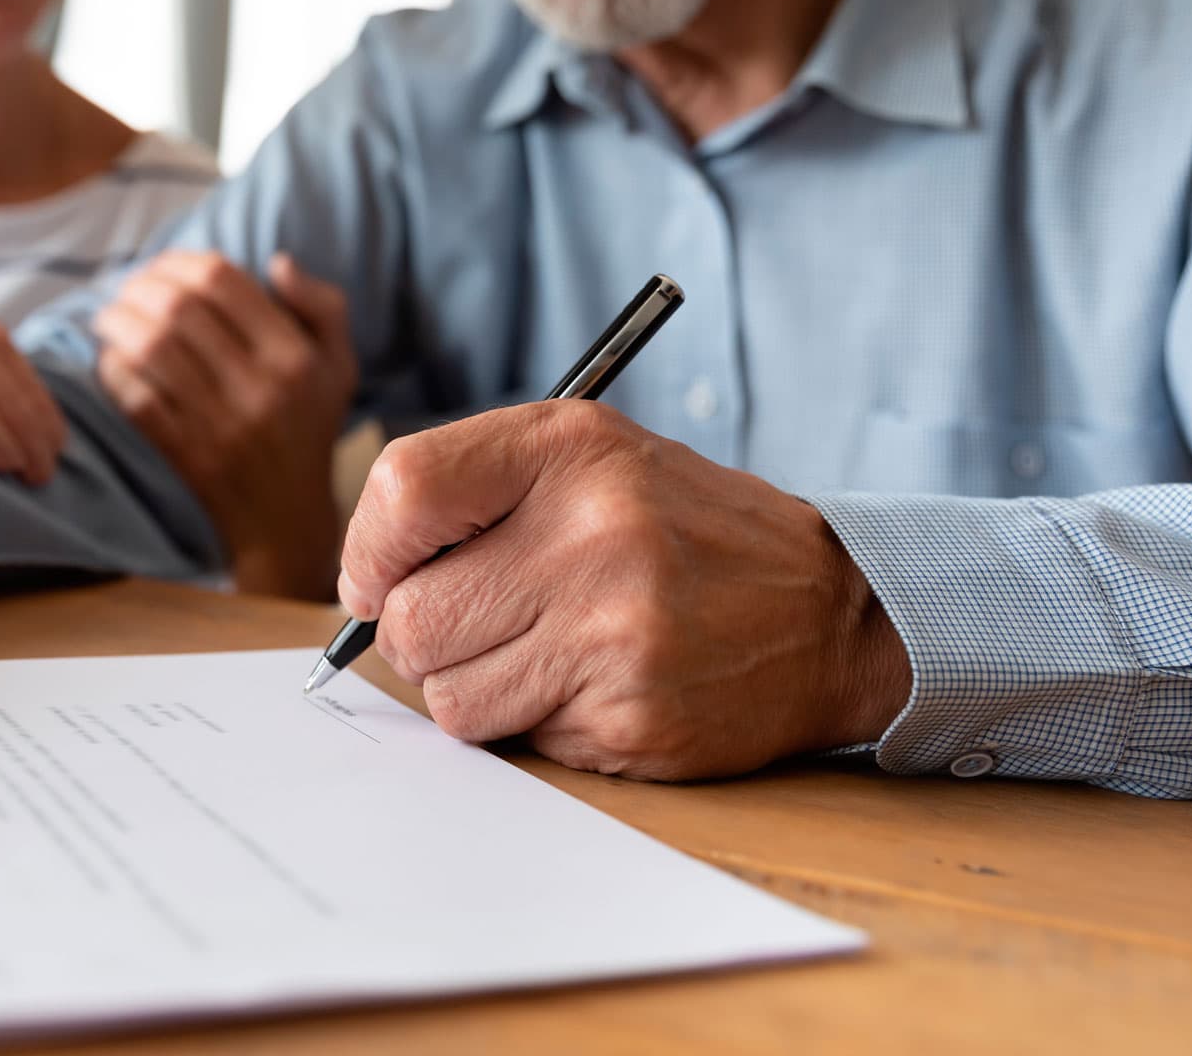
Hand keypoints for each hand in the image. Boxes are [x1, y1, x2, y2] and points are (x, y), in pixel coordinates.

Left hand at [94, 252, 355, 600]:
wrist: (287, 521)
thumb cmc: (308, 430)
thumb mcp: (338, 366)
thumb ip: (322, 307)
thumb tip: (277, 261)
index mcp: (295, 356)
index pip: (223, 280)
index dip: (180, 261)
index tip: (162, 266)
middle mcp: (260, 387)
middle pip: (179, 308)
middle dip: (139, 287)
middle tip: (125, 289)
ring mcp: (221, 423)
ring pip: (151, 349)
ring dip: (117, 323)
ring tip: (107, 318)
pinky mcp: (188, 454)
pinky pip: (137, 398)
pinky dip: (114, 371)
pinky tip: (110, 360)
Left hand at [338, 401, 911, 780]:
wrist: (830, 611)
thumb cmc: (681, 531)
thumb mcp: (589, 460)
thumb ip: (470, 492)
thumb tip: (361, 584)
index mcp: (570, 450)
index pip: (403, 491)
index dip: (369, 549)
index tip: (378, 578)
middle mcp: (594, 533)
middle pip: (410, 618)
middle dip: (418, 635)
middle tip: (472, 625)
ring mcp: (616, 632)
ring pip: (448, 696)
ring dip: (472, 688)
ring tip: (540, 653)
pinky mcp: (632, 717)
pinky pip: (514, 740)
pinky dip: (533, 723)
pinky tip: (591, 685)